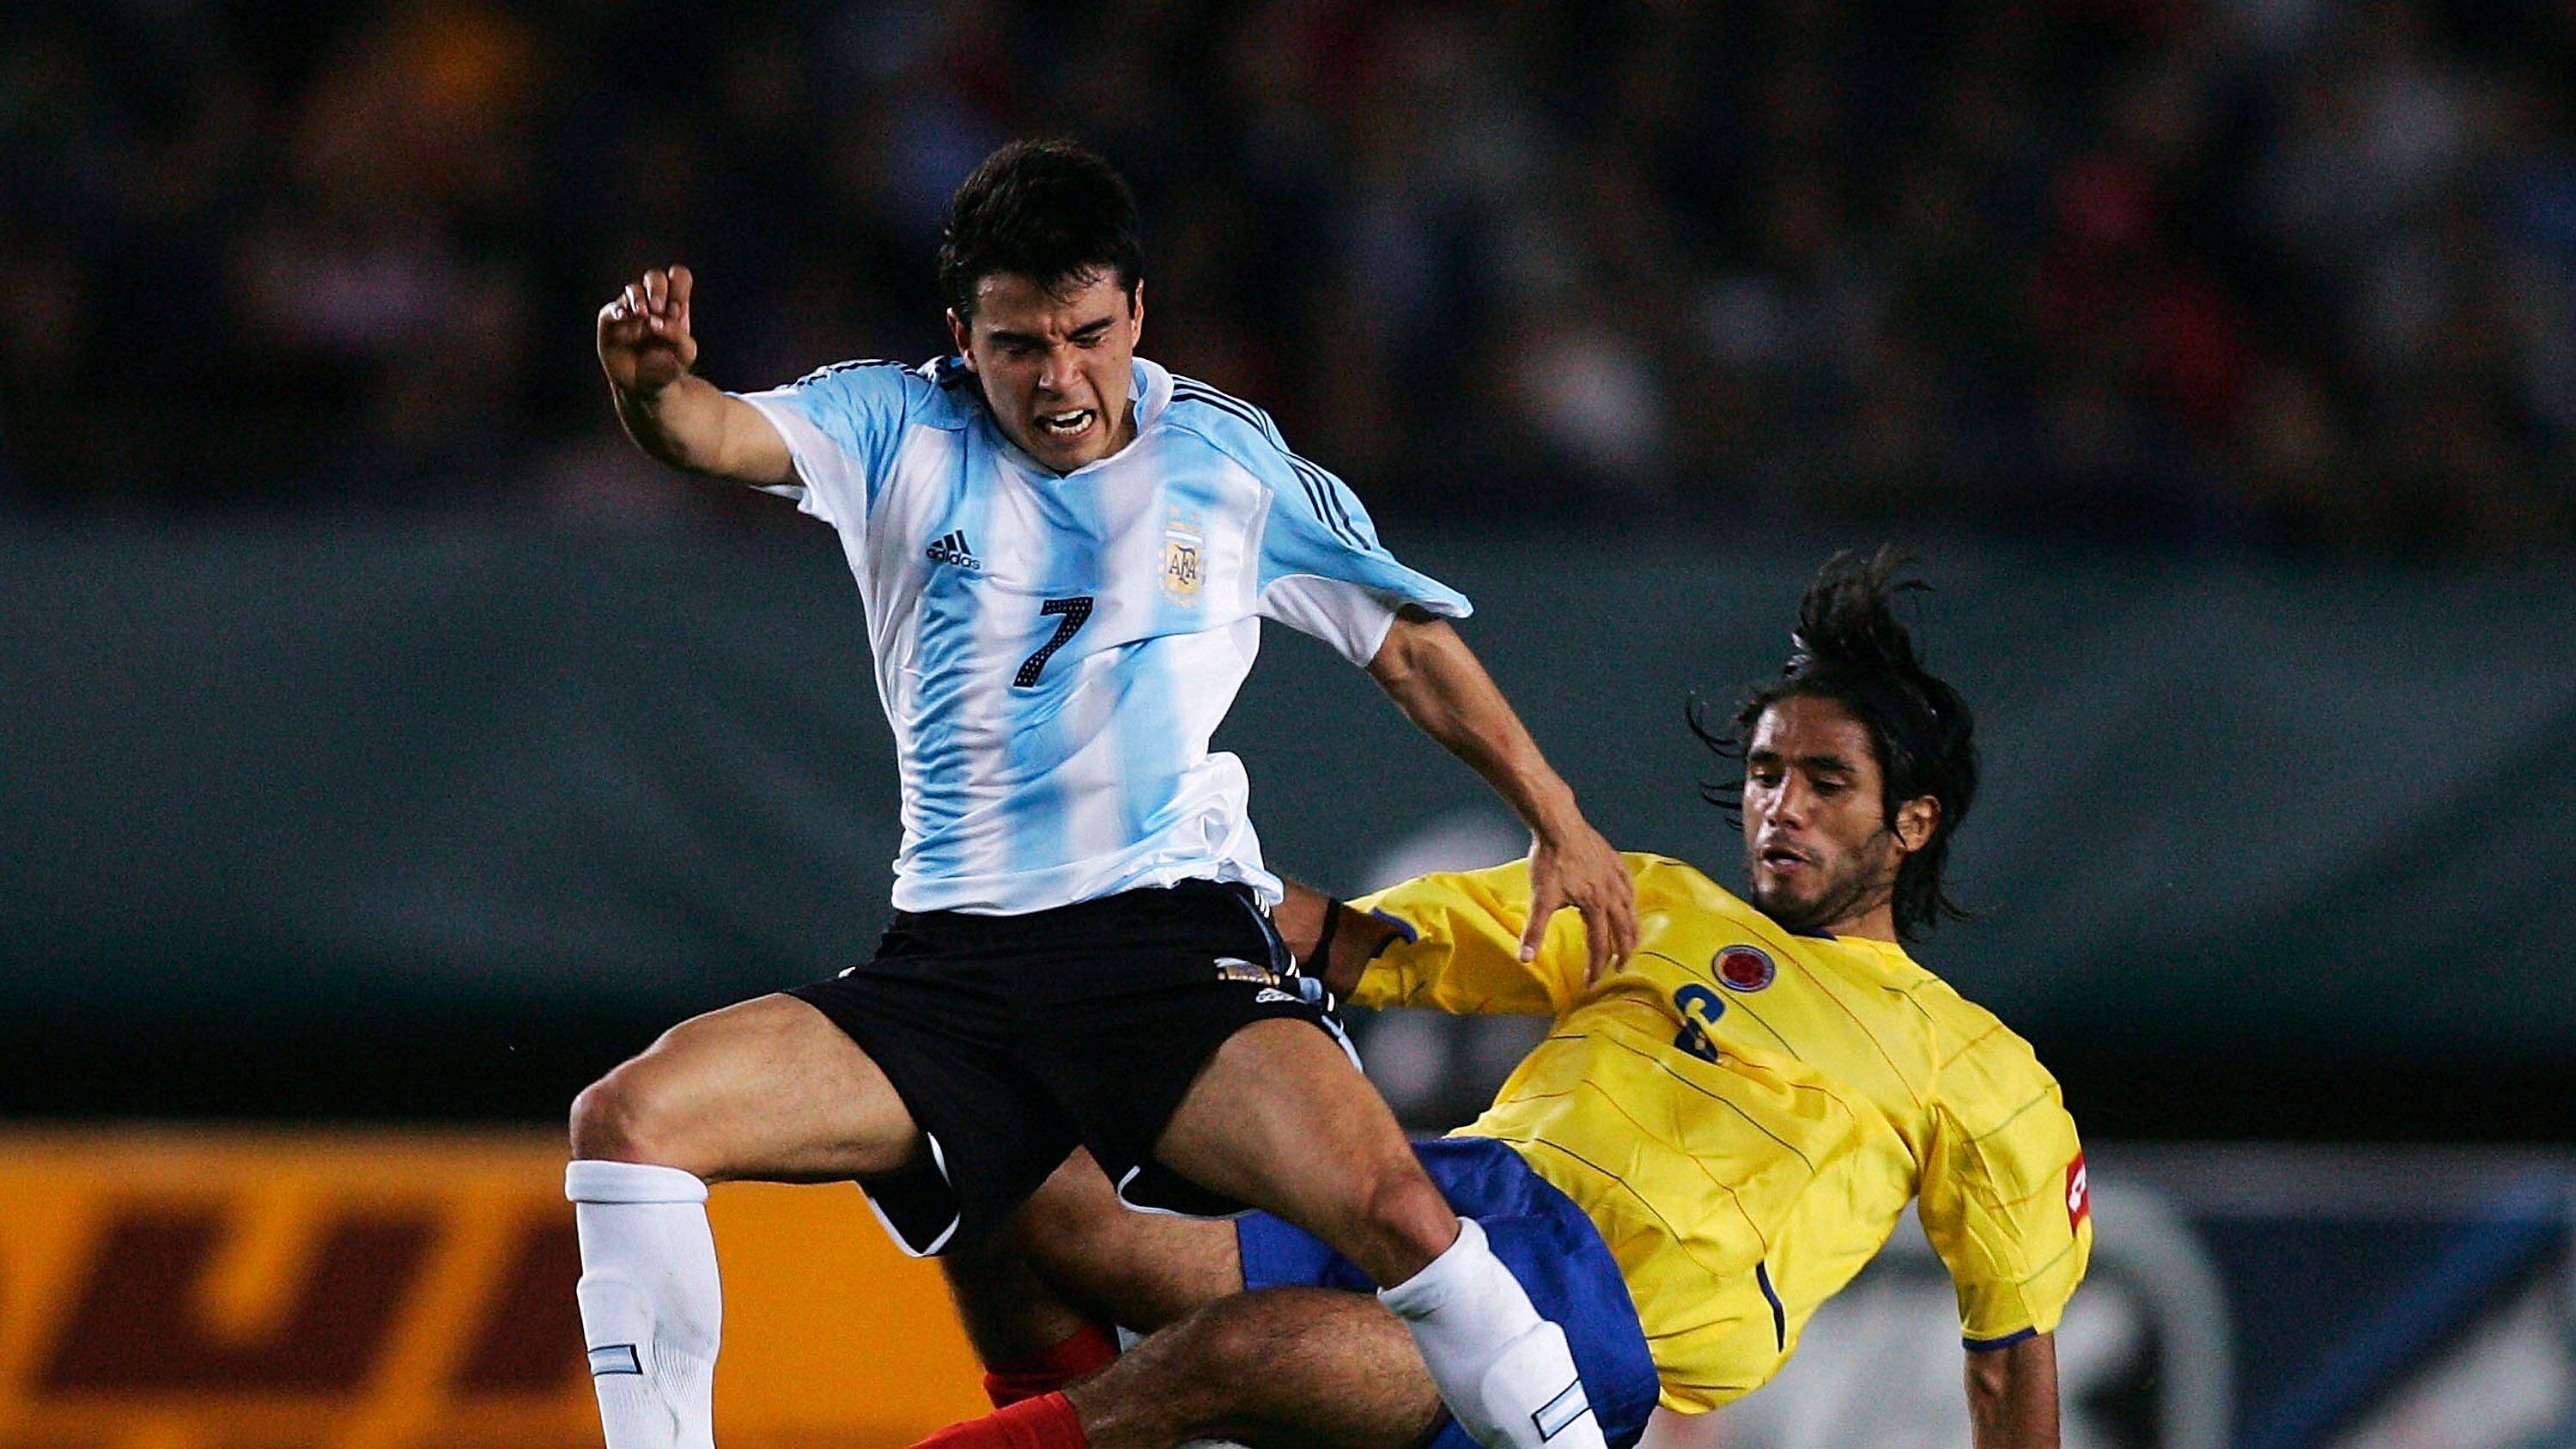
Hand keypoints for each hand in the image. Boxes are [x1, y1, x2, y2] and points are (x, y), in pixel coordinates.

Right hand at [598, 265, 698, 395]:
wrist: (646, 388)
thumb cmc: (669, 367)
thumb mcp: (686, 354)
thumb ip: (679, 335)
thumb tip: (656, 321)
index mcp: (674, 305)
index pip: (678, 277)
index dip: (679, 286)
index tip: (678, 309)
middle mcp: (651, 303)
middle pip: (655, 277)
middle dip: (658, 288)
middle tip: (660, 308)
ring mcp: (630, 311)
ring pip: (633, 289)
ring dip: (639, 298)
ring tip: (644, 315)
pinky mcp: (611, 322)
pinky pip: (612, 309)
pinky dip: (619, 311)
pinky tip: (625, 316)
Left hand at [1520, 821, 1637, 982]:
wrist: (1558, 825)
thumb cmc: (1550, 860)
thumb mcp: (1540, 899)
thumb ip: (1535, 931)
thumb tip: (1525, 958)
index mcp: (1595, 906)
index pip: (1600, 946)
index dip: (1596, 968)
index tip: (1591, 982)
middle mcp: (1612, 894)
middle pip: (1624, 932)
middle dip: (1622, 954)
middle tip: (1619, 968)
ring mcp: (1616, 877)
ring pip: (1631, 911)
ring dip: (1631, 931)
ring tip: (1630, 942)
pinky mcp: (1616, 863)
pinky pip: (1630, 888)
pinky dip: (1631, 902)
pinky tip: (1628, 904)